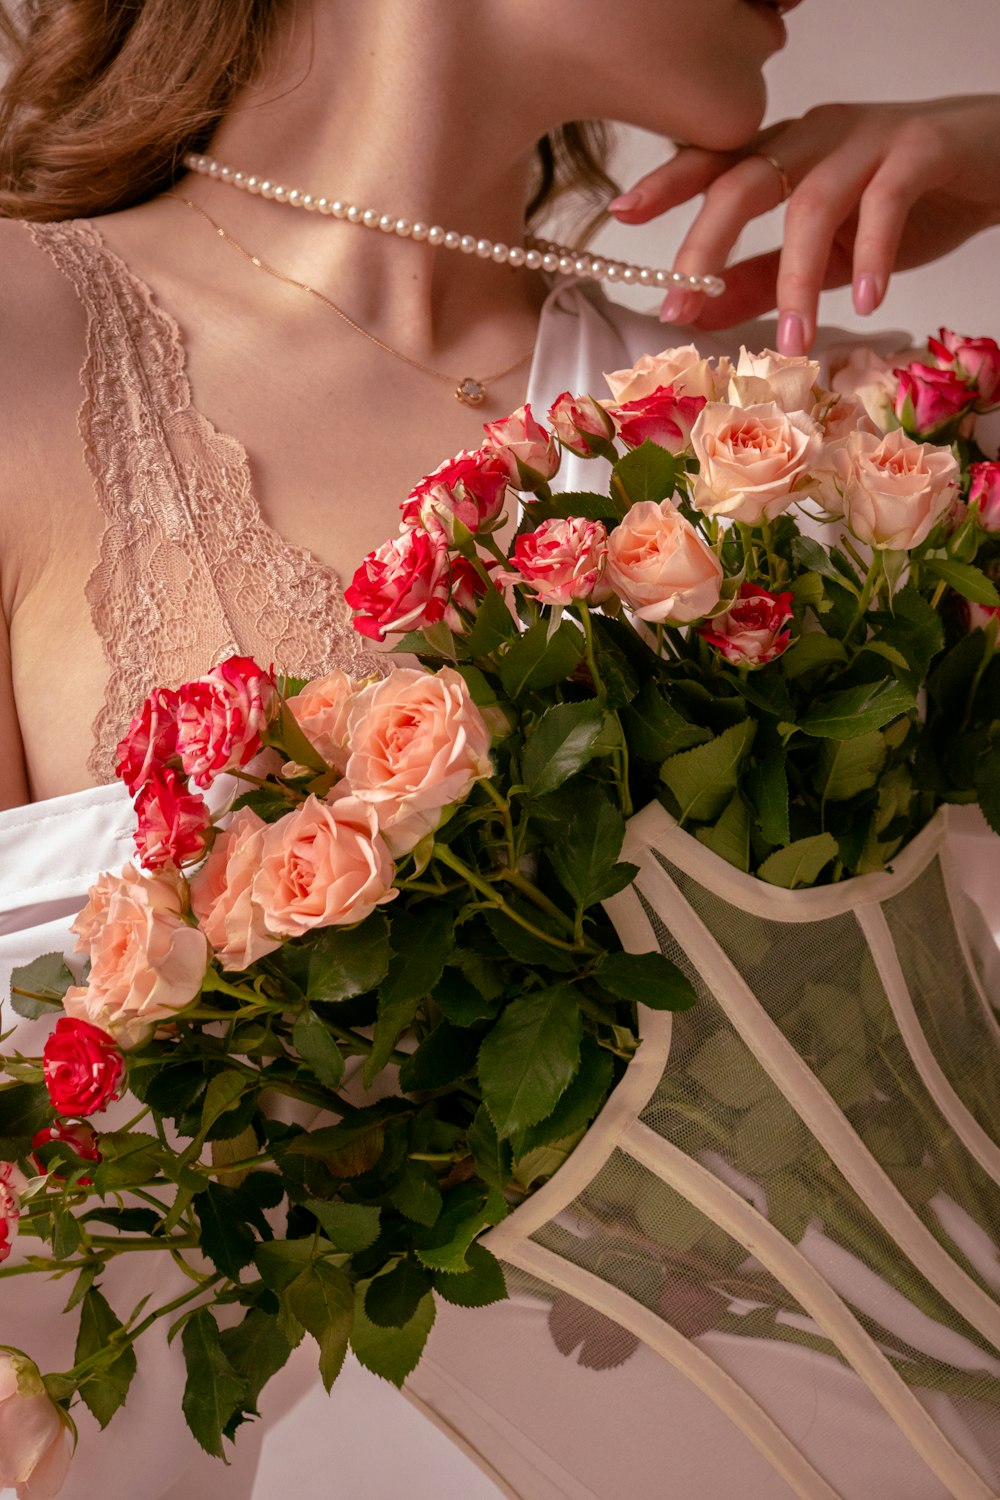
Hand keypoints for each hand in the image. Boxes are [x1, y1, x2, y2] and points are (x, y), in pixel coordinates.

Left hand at [608, 95, 999, 353]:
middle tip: (682, 301)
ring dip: (795, 279)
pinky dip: (874, 253)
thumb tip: (694, 314)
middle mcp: (815, 135)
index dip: (667, 184)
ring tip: (793, 341)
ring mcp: (867, 139)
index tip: (621, 216)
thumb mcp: (824, 253)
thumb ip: (760, 277)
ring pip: (811, 201)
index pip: (713, 163)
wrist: (998, 163)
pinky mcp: (920, 150)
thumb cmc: (906, 202)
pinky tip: (871, 299)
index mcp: (785, 153)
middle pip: (743, 177)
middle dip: (706, 241)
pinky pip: (885, 199)